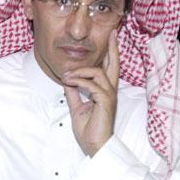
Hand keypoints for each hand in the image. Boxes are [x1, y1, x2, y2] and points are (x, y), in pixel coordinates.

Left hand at [63, 29, 119, 156]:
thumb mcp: (77, 108)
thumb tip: (68, 81)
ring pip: (97, 73)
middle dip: (113, 48)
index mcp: (105, 91)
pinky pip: (92, 85)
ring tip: (66, 76)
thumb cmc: (89, 130)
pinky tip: (70, 83)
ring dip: (79, 71)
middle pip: (114, 64)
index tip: (110, 39)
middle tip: (113, 33)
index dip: (110, 53)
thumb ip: (74, 93)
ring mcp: (109, 96)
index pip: (109, 68)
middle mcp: (110, 91)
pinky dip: (79, 82)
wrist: (94, 146)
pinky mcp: (105, 101)